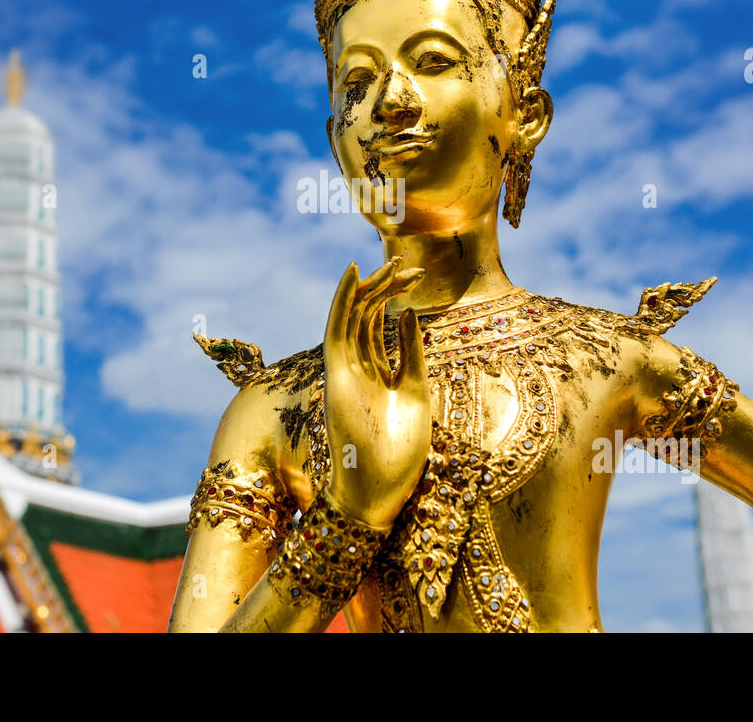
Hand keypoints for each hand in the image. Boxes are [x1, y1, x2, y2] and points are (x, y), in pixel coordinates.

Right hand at [322, 258, 430, 529]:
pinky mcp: (336, 375)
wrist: (380, 490)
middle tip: (411, 268)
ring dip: (370, 287)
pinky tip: (353, 273)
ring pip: (353, 316)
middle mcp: (357, 368)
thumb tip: (409, 313)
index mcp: (376, 374)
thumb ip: (410, 353)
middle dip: (387, 288)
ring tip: (391, 264)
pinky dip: (343, 299)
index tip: (416, 276)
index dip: (394, 296)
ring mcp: (345, 370)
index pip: (379, 324)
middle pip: (367, 315)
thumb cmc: (399, 451)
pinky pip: (337, 328)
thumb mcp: (416, 391)